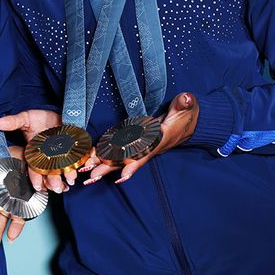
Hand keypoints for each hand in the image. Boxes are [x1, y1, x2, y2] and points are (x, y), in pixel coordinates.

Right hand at [0, 109, 74, 193]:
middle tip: (56, 187)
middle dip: (52, 182)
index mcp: (33, 154)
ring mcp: (59, 157)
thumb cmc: (40, 118)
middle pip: (47, 174)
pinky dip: (73, 171)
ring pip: (60, 172)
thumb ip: (12, 122)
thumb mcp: (25, 118)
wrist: (59, 113)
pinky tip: (74, 175)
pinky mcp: (71, 154)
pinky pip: (72, 165)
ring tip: (68, 181)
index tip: (37, 186)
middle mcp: (46, 158)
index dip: (35, 178)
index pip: (32, 169)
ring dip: (63, 179)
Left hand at [80, 92, 199, 184]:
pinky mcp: (135, 142)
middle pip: (125, 161)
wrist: (189, 122)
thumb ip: (185, 103)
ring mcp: (140, 146)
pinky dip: (103, 155)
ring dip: (102, 166)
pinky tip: (90, 159)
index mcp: (158, 140)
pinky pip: (117, 150)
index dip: (134, 164)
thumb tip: (187, 98)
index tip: (122, 175)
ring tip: (85, 173)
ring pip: (119, 159)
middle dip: (108, 169)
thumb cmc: (186, 116)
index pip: (145, 153)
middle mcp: (147, 147)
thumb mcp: (187, 108)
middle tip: (90, 177)